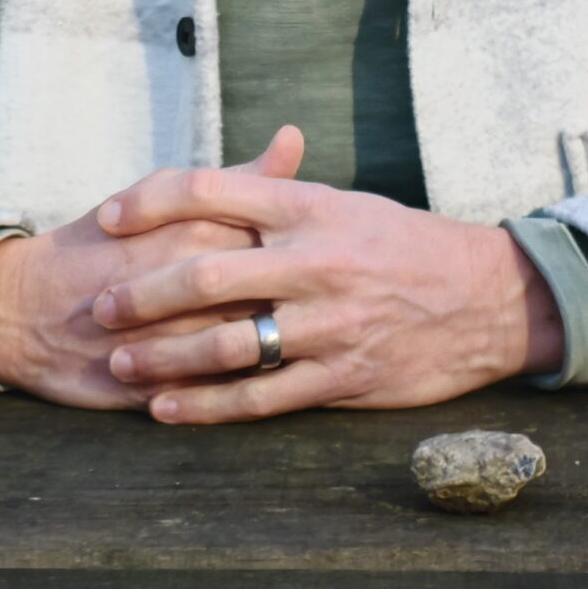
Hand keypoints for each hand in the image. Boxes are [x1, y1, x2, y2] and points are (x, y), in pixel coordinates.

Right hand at [0, 127, 305, 408]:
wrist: (25, 306)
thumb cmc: (106, 243)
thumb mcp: (169, 198)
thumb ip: (240, 178)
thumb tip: (294, 138)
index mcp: (198, 234)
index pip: (279, 244)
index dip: (311, 254)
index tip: (331, 259)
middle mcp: (189, 287)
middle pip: (273, 302)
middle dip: (306, 310)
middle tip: (329, 309)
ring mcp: (170, 341)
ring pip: (248, 355)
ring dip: (281, 355)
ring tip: (303, 349)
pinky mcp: (154, 388)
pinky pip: (213, 400)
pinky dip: (242, 397)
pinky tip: (266, 390)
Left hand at [88, 126, 563, 421]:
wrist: (489, 298)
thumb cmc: (405, 243)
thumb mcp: (345, 203)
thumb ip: (278, 192)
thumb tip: (218, 177)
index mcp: (309, 207)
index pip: (210, 190)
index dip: (150, 201)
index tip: (108, 217)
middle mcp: (314, 262)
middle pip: (205, 275)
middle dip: (142, 293)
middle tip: (98, 306)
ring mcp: (329, 324)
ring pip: (227, 345)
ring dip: (163, 357)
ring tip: (119, 363)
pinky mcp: (343, 377)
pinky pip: (261, 398)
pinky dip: (207, 408)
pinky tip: (167, 411)